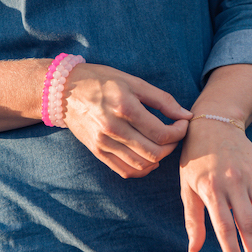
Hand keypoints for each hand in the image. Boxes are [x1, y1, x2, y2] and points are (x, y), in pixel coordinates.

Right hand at [63, 63, 192, 177]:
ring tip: (162, 145)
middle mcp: (113, 128)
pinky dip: (142, 169)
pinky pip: (125, 171)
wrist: (64, 91)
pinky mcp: (97, 152)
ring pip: (141, 165)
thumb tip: (187, 115)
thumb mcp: (134, 82)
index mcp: (124, 107)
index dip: (179, 132)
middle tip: (174, 135)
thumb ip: (162, 100)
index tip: (183, 123)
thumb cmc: (103, 81)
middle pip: (154, 153)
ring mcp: (103, 143)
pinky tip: (148, 157)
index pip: (161, 133)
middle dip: (172, 147)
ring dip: (159, 159)